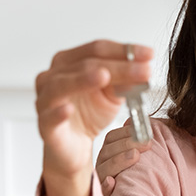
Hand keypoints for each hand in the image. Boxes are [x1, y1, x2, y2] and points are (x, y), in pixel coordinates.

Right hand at [35, 40, 153, 181]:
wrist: (75, 146)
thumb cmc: (89, 114)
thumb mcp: (113, 94)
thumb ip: (125, 81)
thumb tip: (144, 68)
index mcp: (69, 62)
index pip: (97, 49)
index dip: (124, 50)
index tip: (150, 54)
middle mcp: (53, 76)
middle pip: (85, 64)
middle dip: (118, 66)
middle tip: (144, 70)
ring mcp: (45, 99)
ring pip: (61, 85)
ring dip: (83, 79)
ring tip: (103, 76)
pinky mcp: (44, 125)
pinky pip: (48, 117)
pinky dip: (57, 112)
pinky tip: (68, 109)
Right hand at [96, 122, 151, 195]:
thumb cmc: (133, 181)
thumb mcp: (133, 161)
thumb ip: (133, 144)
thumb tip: (140, 124)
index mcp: (108, 155)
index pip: (111, 139)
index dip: (125, 133)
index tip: (142, 129)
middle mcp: (102, 167)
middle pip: (108, 152)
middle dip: (127, 144)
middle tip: (146, 142)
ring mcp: (99, 183)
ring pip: (105, 169)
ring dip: (119, 161)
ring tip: (135, 156)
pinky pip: (100, 193)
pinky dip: (105, 187)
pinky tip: (111, 182)